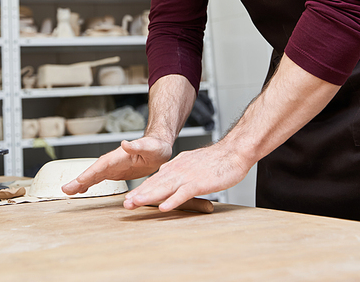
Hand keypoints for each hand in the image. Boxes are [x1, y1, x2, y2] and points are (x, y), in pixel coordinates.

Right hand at [61, 136, 171, 194]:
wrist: (159, 147)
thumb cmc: (156, 146)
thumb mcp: (150, 147)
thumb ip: (137, 145)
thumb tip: (125, 143)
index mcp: (118, 156)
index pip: (100, 166)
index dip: (89, 174)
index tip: (78, 182)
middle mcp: (113, 162)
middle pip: (92, 172)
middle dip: (79, 181)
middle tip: (65, 190)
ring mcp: (113, 167)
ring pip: (93, 176)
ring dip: (81, 183)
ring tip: (68, 192)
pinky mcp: (116, 172)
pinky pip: (99, 179)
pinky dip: (89, 184)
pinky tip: (82, 190)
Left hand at [123, 141, 248, 210]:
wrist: (233, 152)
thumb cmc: (216, 160)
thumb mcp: (192, 163)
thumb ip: (180, 170)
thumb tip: (169, 178)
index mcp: (177, 166)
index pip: (156, 179)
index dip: (142, 188)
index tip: (130, 197)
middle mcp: (179, 169)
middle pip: (156, 183)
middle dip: (140, 194)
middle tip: (126, 204)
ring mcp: (188, 175)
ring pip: (165, 187)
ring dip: (150, 196)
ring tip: (136, 203)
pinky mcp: (199, 182)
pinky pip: (184, 193)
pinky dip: (173, 200)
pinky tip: (164, 207)